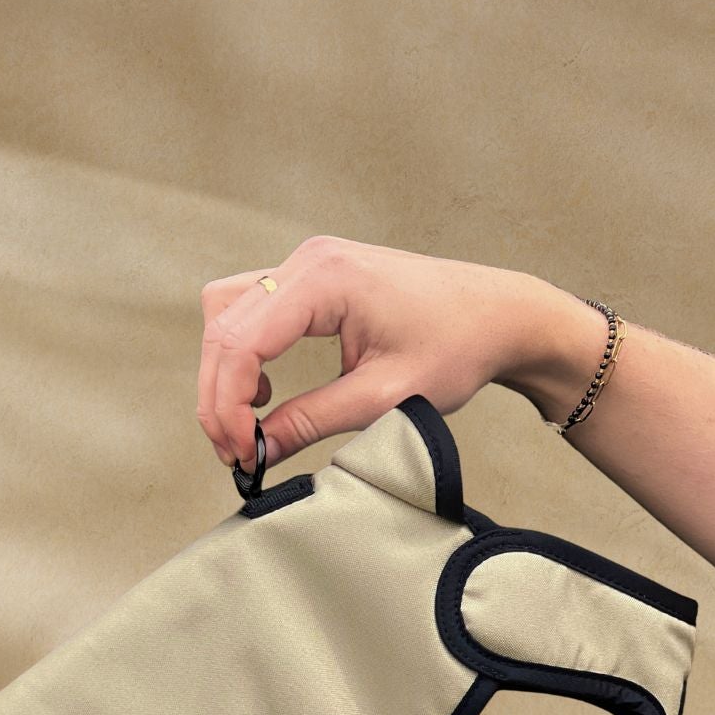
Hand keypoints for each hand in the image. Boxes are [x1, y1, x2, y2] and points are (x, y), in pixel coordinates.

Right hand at [196, 234, 550, 472]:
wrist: (495, 314)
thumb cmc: (456, 346)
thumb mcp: (383, 397)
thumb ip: (312, 421)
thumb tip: (257, 452)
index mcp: (325, 279)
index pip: (241, 343)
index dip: (227, 405)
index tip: (241, 453)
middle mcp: (308, 260)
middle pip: (222, 327)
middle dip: (218, 396)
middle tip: (237, 452)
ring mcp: (307, 263)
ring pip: (227, 314)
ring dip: (225, 372)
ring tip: (249, 424)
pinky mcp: (312, 276)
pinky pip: (250, 309)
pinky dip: (243, 353)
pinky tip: (266, 391)